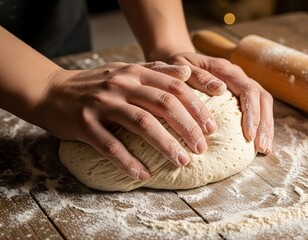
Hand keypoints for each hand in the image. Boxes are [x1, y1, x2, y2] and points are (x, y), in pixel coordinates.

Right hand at [36, 62, 216, 179]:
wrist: (51, 91)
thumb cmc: (96, 84)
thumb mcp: (126, 71)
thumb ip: (156, 70)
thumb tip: (187, 72)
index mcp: (135, 73)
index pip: (174, 87)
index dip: (196, 107)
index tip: (211, 127)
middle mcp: (121, 85)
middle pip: (163, 104)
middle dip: (187, 127)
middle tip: (202, 148)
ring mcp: (102, 104)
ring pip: (141, 123)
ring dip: (165, 144)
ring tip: (182, 161)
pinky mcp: (84, 124)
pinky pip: (110, 145)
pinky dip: (128, 161)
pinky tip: (143, 174)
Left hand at [164, 52, 273, 153]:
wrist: (175, 66)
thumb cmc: (176, 70)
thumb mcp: (181, 70)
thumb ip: (199, 77)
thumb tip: (220, 89)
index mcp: (226, 69)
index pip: (248, 90)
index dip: (252, 113)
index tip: (249, 135)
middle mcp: (238, 76)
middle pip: (262, 98)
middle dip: (264, 124)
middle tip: (262, 148)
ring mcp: (241, 85)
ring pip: (264, 104)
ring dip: (266, 128)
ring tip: (264, 149)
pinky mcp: (240, 96)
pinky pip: (257, 110)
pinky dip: (260, 127)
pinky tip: (259, 145)